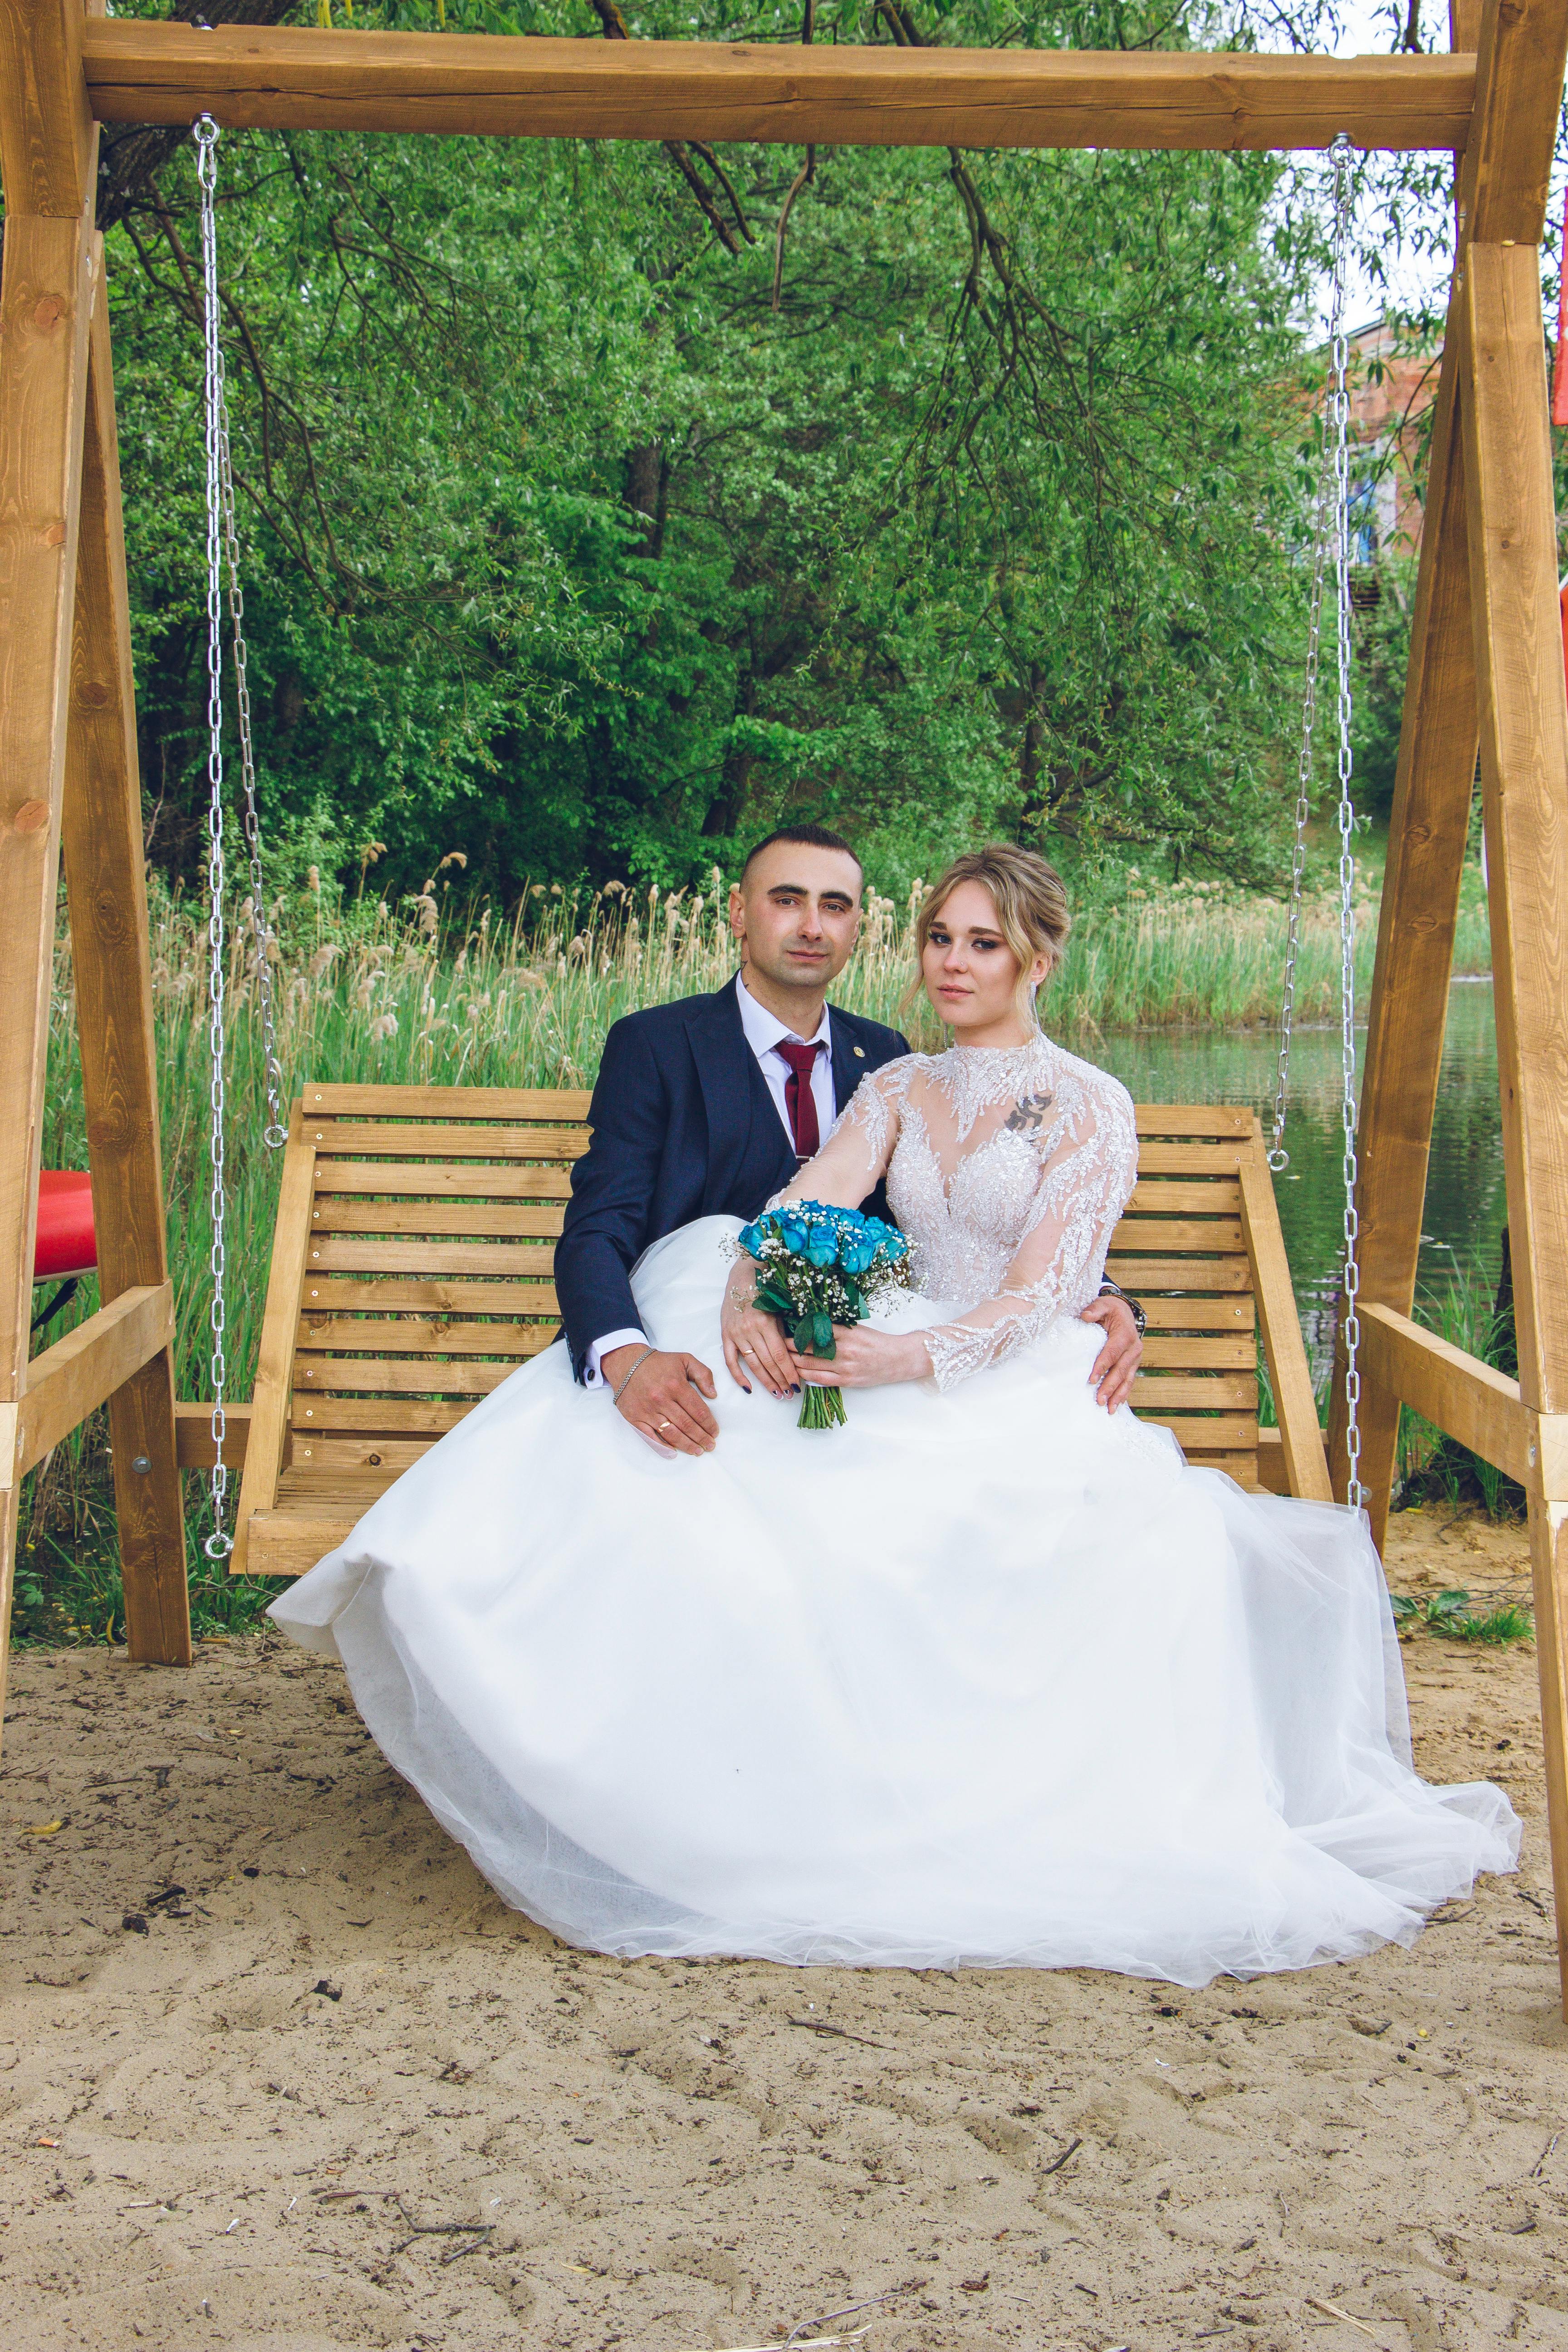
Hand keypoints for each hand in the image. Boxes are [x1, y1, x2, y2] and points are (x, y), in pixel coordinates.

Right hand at [603, 1344, 718, 1457]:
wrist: (627, 1363)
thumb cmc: (659, 1363)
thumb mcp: (685, 1359)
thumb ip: (703, 1374)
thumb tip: (713, 1395)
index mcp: (676, 1385)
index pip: (698, 1411)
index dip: (709, 1424)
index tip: (714, 1432)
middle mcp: (661, 1399)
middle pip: (687, 1425)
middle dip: (701, 1438)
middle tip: (710, 1446)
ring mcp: (647, 1410)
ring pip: (671, 1434)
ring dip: (686, 1445)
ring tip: (697, 1451)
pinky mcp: (635, 1418)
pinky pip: (650, 1437)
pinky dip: (663, 1446)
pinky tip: (674, 1451)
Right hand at [720, 1278, 797, 1399]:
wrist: (742, 1277)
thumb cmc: (766, 1291)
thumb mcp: (779, 1310)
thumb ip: (784, 1332)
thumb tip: (796, 1357)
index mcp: (765, 1322)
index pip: (779, 1355)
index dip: (788, 1372)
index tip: (797, 1386)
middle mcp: (749, 1330)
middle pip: (767, 1363)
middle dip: (780, 1380)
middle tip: (790, 1394)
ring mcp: (735, 1334)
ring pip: (752, 1364)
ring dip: (765, 1382)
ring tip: (777, 1394)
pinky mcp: (725, 1335)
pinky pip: (730, 1361)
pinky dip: (738, 1376)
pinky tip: (748, 1389)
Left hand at [789, 1324, 931, 1389]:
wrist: (899, 1359)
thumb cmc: (877, 1341)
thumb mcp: (857, 1329)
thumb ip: (835, 1328)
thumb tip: (809, 1325)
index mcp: (846, 1333)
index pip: (813, 1330)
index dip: (795, 1331)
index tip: (783, 1328)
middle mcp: (843, 1350)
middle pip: (807, 1349)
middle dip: (788, 1347)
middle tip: (775, 1343)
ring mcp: (844, 1367)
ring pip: (810, 1366)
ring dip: (793, 1362)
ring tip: (781, 1358)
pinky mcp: (847, 1381)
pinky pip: (820, 1380)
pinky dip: (806, 1376)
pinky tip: (797, 1372)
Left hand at [1079, 1294, 1141, 1411]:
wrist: (1125, 1312)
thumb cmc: (1110, 1310)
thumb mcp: (1103, 1304)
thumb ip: (1095, 1309)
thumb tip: (1085, 1315)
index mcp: (1125, 1334)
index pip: (1112, 1352)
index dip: (1102, 1366)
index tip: (1091, 1379)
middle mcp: (1134, 1348)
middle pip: (1120, 1370)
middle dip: (1110, 1386)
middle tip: (1099, 1400)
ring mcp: (1135, 1358)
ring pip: (1127, 1379)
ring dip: (1118, 1395)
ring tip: (1109, 1409)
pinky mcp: (1133, 1364)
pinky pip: (1129, 1381)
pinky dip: (1124, 1394)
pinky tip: (1116, 1405)